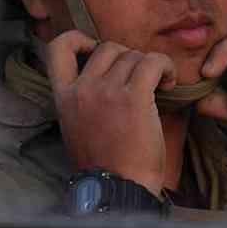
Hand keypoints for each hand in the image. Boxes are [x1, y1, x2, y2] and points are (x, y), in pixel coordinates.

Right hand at [46, 30, 176, 193]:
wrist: (120, 188)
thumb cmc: (106, 164)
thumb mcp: (77, 127)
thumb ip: (84, 98)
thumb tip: (108, 73)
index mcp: (63, 97)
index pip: (57, 47)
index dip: (78, 39)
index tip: (95, 49)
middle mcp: (82, 89)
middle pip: (107, 48)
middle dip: (128, 58)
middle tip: (140, 79)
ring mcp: (106, 91)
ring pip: (133, 55)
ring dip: (150, 66)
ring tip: (159, 85)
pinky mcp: (133, 97)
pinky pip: (153, 63)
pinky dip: (165, 67)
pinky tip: (169, 82)